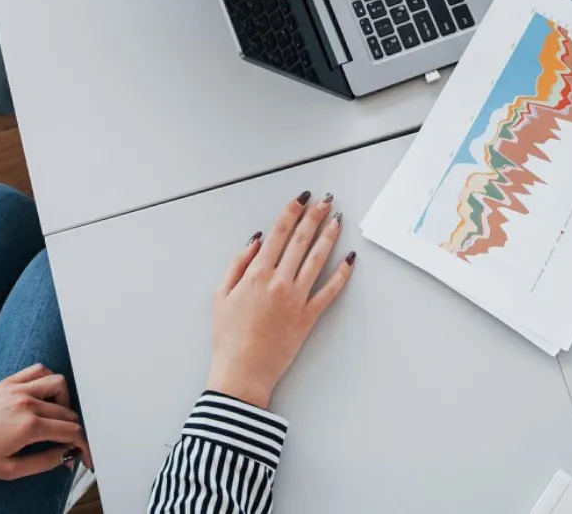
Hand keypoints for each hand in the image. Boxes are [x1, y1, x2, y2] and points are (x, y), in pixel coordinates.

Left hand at [0, 365, 89, 479]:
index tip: (84, 453)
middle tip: (69, 441)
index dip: (82, 443)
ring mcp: (19, 389)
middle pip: (67, 410)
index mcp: (29, 427)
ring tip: (56, 415)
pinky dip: (48, 379)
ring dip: (64, 400)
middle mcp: (27, 403)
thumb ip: (43, 462)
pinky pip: (39, 370)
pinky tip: (45, 393)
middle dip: (74, 428)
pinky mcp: (10, 381)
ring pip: (58, 383)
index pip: (69, 431)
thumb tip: (65, 455)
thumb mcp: (9, 470)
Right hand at [206, 192, 354, 409]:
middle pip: (301, 240)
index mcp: (257, 273)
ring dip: (329, 236)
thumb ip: (237, 264)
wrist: (242, 372)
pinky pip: (329, 291)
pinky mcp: (308, 316)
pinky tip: (350, 259)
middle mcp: (279, 281)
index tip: (301, 199)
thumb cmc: (227, 337)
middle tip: (325, 201)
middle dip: (314, 217)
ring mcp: (296, 298)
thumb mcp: (221, 295)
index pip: (278, 233)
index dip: (291, 212)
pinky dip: (342, 274)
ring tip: (337, 220)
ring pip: (317, 259)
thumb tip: (256, 241)